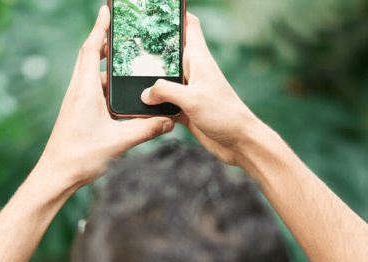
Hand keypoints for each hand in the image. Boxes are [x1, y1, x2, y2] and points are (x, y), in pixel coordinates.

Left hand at [38, 5, 174, 187]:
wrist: (56, 176)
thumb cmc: (80, 157)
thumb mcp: (118, 142)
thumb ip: (146, 130)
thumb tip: (169, 120)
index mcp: (85, 90)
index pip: (90, 49)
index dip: (99, 28)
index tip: (107, 11)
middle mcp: (78, 92)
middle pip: (90, 56)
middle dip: (105, 41)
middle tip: (123, 31)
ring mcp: (77, 102)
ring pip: (93, 75)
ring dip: (108, 66)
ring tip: (130, 62)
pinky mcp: (79, 113)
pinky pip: (94, 91)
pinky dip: (108, 85)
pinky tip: (124, 94)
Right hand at [139, 13, 267, 166]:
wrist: (240, 143)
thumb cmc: (225, 115)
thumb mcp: (192, 99)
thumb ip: (165, 91)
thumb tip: (144, 93)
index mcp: (199, 59)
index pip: (190, 26)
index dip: (176, 15)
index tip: (158, 10)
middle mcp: (194, 71)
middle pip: (170, 52)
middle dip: (152, 47)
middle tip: (130, 42)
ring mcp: (189, 90)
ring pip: (163, 78)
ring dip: (149, 79)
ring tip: (127, 72)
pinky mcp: (186, 108)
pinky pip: (164, 101)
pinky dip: (153, 103)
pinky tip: (139, 105)